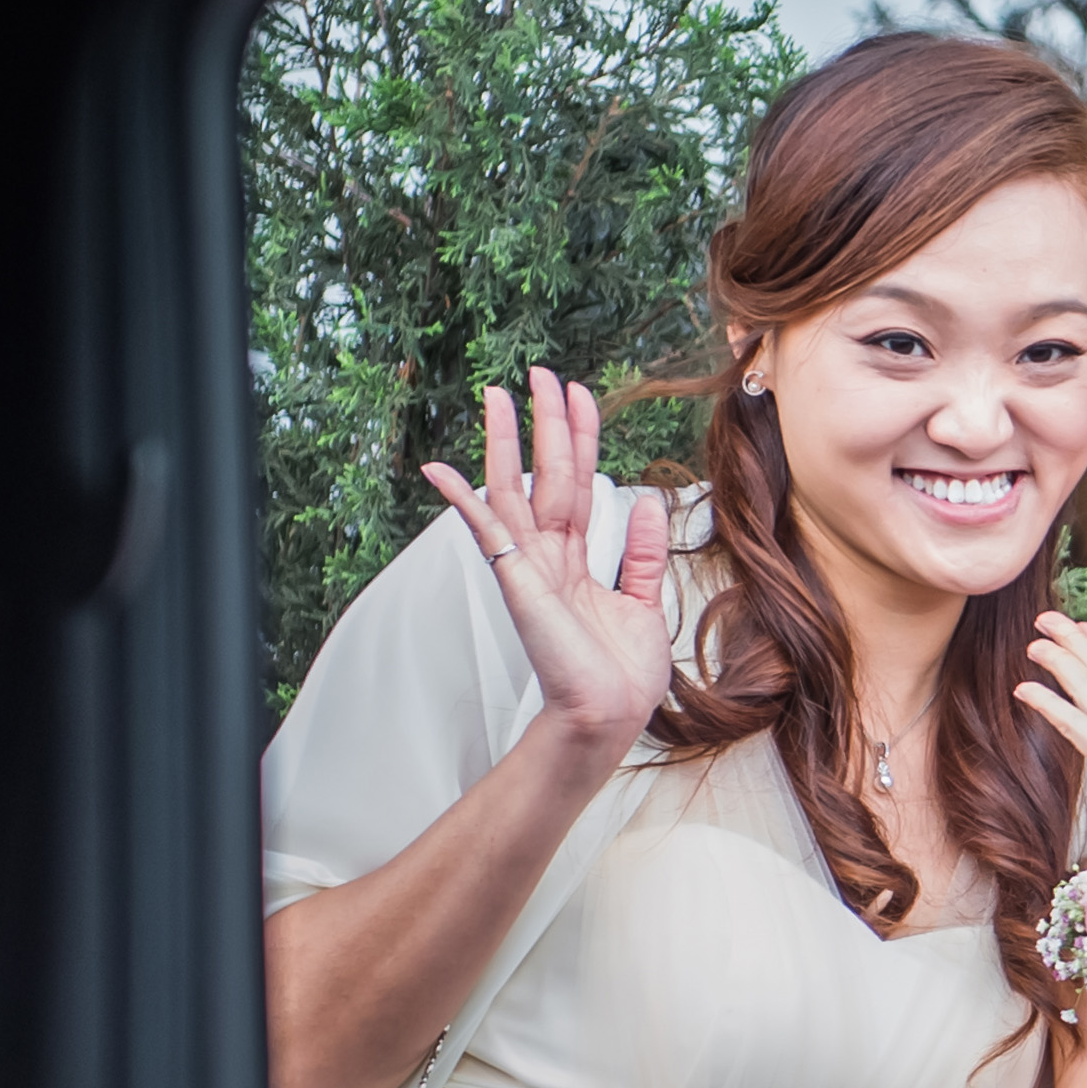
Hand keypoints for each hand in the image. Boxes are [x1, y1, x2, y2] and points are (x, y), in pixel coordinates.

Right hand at [420, 366, 675, 760]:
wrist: (609, 715)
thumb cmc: (622, 673)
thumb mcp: (646, 602)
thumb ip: (642, 554)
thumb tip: (647, 502)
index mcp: (575, 559)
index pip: (578, 483)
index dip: (580, 437)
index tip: (582, 394)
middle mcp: (546, 556)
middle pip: (546, 472)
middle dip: (546, 422)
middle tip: (543, 372)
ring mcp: (528, 566)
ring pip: (514, 488)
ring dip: (504, 440)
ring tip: (499, 392)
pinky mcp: (517, 581)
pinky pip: (485, 532)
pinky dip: (462, 500)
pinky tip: (439, 470)